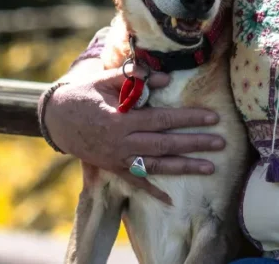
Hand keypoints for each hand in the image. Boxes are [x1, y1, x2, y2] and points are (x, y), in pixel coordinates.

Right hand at [43, 64, 224, 204]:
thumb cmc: (85, 94)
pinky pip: (136, 182)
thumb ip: (134, 78)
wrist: (57, 119)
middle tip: (221, 143)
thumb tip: (165, 78)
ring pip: (156, 165)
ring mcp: (118, 159)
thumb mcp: (106, 80)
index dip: (188, 118)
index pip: (161, 119)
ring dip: (184, 167)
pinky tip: (171, 200)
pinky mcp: (113, 168)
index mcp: (121, 119)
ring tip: (210, 168)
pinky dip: (153, 192)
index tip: (211, 117)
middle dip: (195, 144)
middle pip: (165, 144)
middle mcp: (121, 142)